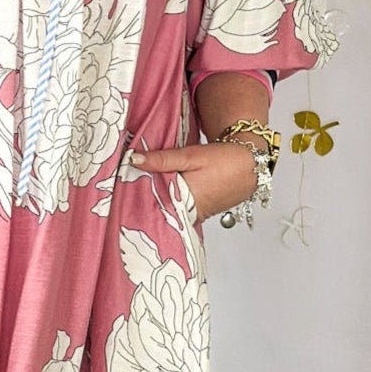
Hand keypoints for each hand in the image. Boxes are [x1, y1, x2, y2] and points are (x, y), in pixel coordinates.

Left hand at [130, 139, 258, 224]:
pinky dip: (170, 204)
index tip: (118, 189)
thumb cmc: (224, 159)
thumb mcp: (190, 155)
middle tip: (122, 191)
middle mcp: (190, 213)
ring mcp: (197, 216)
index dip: (135, 195)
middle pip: (159, 210)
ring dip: (157, 203)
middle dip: (143, 201)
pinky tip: (160, 195)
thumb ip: (162, 159)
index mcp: (185, 199)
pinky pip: (180, 212)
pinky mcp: (202, 214)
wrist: (252, 165)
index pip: (151, 202)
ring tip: (137, 192)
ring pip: (169, 212)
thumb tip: (133, 159)